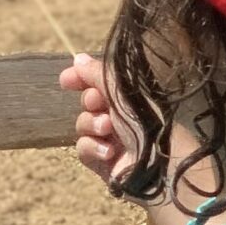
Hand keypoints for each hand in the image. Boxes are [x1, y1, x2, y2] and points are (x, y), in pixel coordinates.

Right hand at [61, 53, 142, 190]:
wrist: (159, 165)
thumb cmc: (147, 122)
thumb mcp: (121, 91)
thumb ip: (97, 74)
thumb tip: (77, 59)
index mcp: (128, 99)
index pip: (98, 83)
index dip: (80, 79)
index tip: (66, 79)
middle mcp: (119, 118)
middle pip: (87, 103)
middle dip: (89, 101)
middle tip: (99, 104)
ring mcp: (109, 141)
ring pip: (83, 125)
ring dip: (92, 124)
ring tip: (108, 129)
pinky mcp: (102, 163)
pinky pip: (83, 148)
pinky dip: (93, 147)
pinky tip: (109, 152)